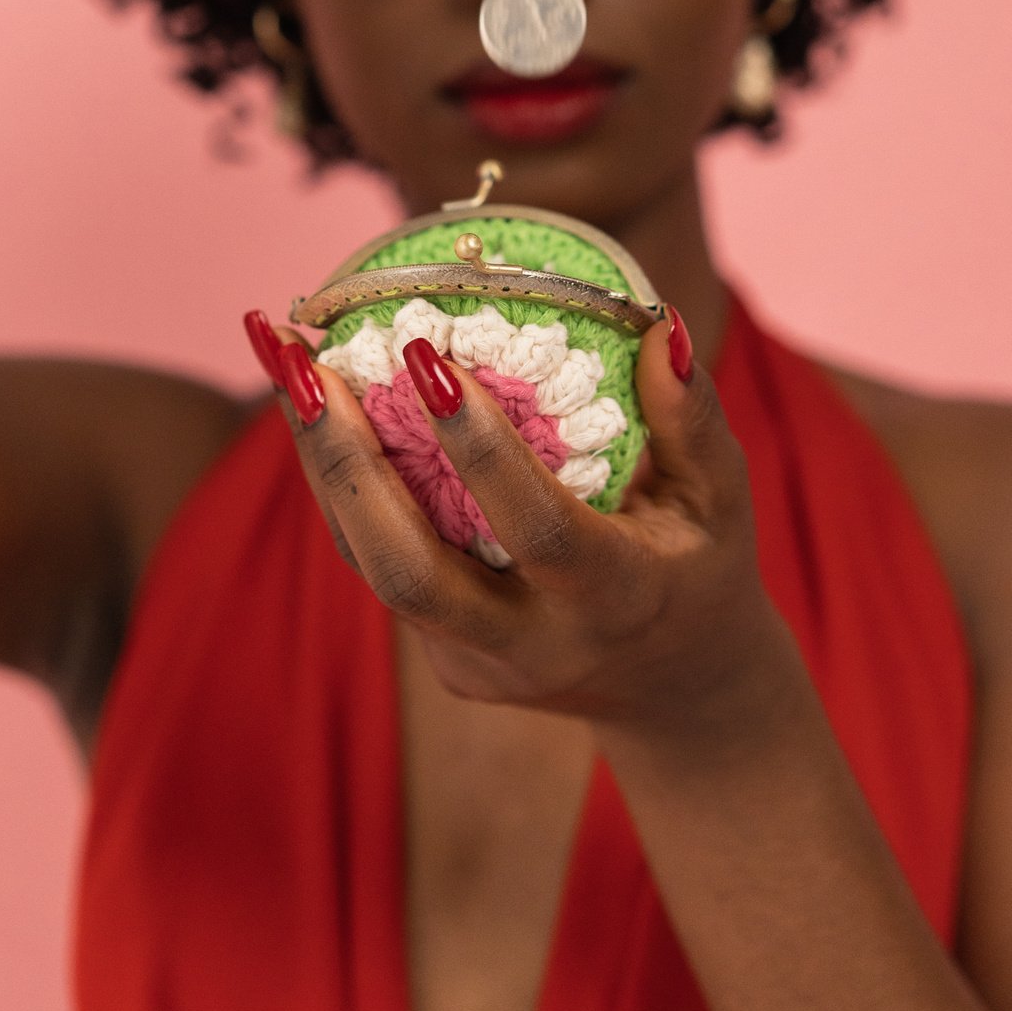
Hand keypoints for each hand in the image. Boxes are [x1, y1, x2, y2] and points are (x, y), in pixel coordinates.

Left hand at [269, 310, 781, 740]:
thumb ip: (691, 414)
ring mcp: (478, 663)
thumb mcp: (723, 493)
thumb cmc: (702, 562)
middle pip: (410, 571)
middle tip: (307, 368)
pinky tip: (318, 407)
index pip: (535, 527)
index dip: (479, 449)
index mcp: (615, 600)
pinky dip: (343, 486)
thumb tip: (653, 320)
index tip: (426, 355)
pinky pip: (380, 568)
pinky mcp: (445, 661)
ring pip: (374, 568)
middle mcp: (534, 645)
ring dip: (323, 466)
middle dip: (348, 467)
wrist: (677, 690)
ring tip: (287, 364)